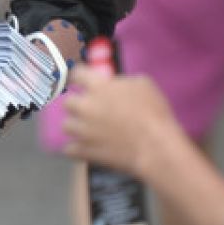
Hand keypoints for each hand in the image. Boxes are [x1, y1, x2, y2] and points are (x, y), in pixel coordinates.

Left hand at [60, 72, 180, 178]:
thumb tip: (113, 84)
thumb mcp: (143, 84)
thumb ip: (121, 81)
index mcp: (98, 87)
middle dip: (78, 104)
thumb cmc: (154, 114)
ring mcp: (83, 130)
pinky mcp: (85, 150)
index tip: (81, 81)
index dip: (79, 77)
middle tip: (91, 110)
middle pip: (68, 102)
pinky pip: (69, 149)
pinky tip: (86, 147)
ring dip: (76, 126)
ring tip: (89, 129)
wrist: (156, 147)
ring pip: (66, 125)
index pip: (77, 74)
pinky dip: (76, 149)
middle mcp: (86, 106)